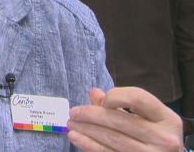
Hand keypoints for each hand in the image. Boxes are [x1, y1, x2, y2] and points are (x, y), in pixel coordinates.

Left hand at [68, 87, 182, 150]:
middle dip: (91, 114)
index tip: (102, 101)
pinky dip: (89, 145)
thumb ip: (121, 104)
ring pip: (112, 138)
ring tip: (71, 124)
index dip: (115, 96)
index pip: (138, 98)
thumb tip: (95, 93)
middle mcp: (163, 138)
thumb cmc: (157, 136)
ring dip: (86, 130)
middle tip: (73, 112)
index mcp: (167, 119)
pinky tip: (77, 138)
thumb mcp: (147, 118)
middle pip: (120, 120)